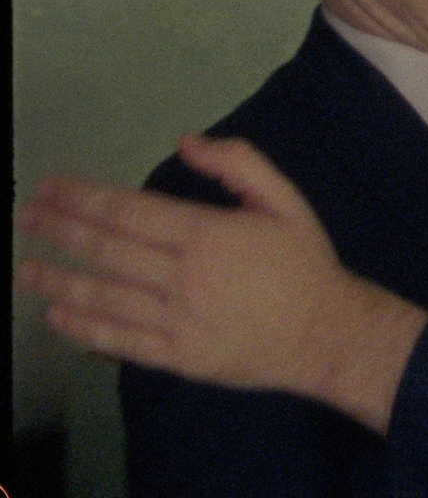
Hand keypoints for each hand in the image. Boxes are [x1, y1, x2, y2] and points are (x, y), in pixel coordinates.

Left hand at [16, 134, 426, 432]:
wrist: (326, 333)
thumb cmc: (304, 263)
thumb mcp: (285, 200)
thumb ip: (240, 164)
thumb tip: (186, 141)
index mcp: (207, 235)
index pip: (128, 211)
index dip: (82, 198)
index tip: (49, 188)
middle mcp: (182, 277)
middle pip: (106, 250)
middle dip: (59, 230)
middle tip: (25, 217)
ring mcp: (176, 321)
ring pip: (103, 297)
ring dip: (58, 280)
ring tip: (24, 268)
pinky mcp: (177, 357)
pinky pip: (120, 341)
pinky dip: (84, 329)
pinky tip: (57, 316)